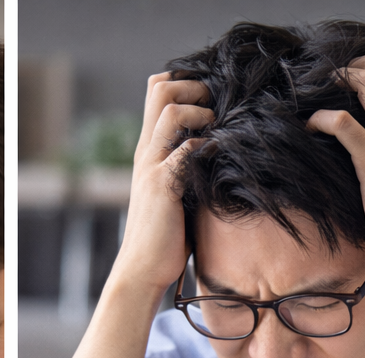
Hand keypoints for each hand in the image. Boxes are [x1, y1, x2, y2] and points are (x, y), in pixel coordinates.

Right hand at [111, 73, 212, 289]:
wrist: (142, 269)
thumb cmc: (163, 235)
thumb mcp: (175, 190)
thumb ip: (187, 165)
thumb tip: (222, 148)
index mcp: (148, 150)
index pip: (156, 93)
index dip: (184, 82)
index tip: (211, 97)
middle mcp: (146, 152)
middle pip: (160, 90)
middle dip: (193, 86)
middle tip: (216, 105)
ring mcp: (151, 167)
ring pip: (170, 112)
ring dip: (201, 112)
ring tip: (217, 130)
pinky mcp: (163, 186)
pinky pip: (186, 151)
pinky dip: (207, 146)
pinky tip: (221, 156)